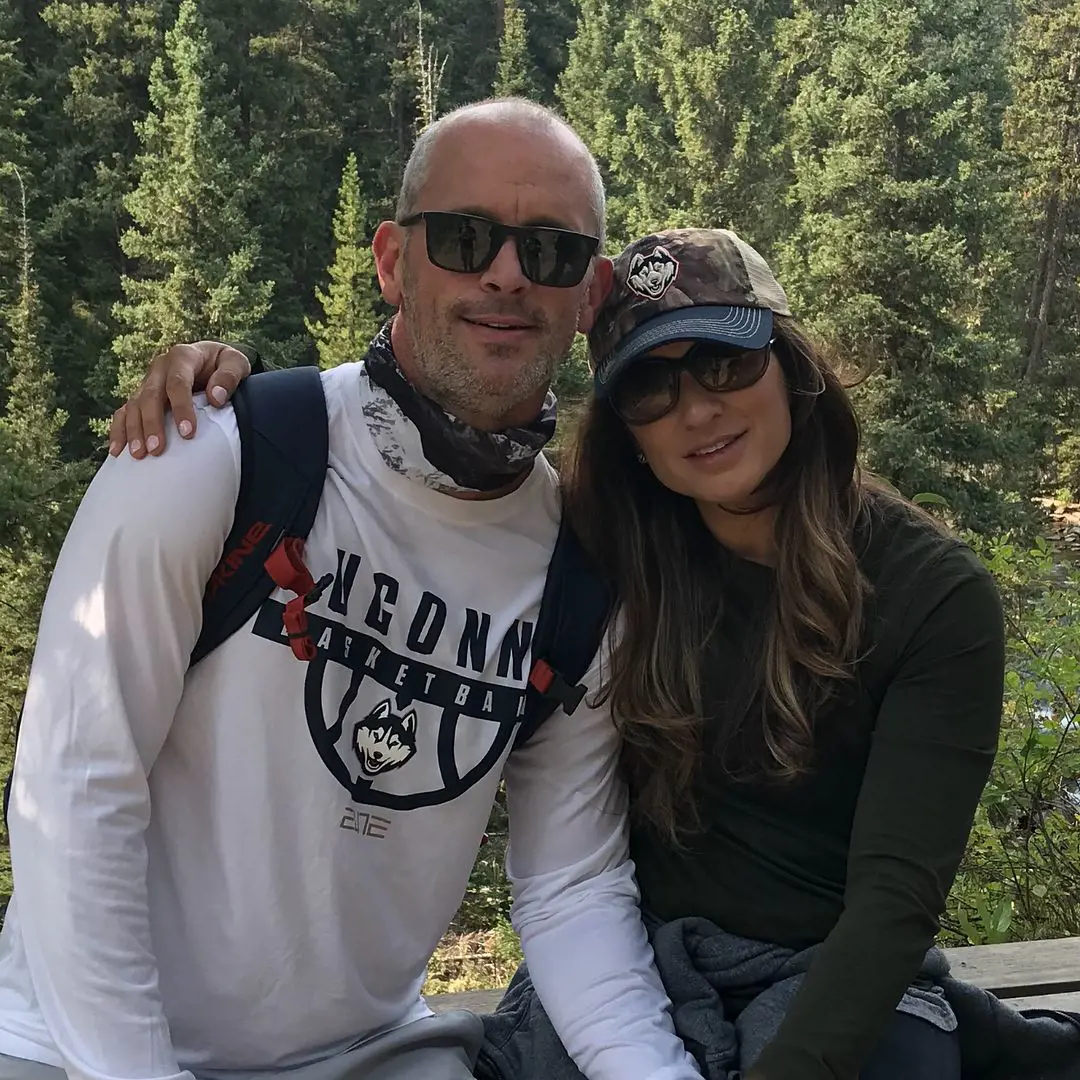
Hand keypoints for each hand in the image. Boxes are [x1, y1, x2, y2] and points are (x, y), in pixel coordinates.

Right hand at [108, 341, 251, 457]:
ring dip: (134, 430)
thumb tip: (216, 397)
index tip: (187, 433)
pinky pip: (124, 412)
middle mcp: (160, 367)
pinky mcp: (141, 395)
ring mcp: (148, 381)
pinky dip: (119, 430)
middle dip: (152, 423)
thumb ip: (229, 376)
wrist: (211, 359)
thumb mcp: (236, 363)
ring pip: (134, 405)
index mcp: (182, 356)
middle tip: (156, 449)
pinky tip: (118, 452)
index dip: (181, 407)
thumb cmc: (225, 364)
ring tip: (138, 454)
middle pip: (150, 396)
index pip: (177, 383)